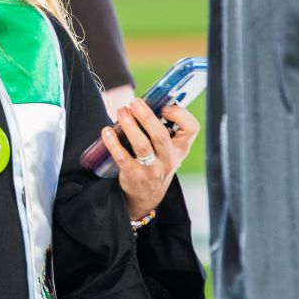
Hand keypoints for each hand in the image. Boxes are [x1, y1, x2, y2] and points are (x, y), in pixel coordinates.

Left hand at [101, 101, 199, 220]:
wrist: (147, 196)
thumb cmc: (156, 163)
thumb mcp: (167, 149)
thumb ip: (161, 128)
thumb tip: (142, 103)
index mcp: (180, 148)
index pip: (191, 128)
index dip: (179, 114)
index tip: (163, 106)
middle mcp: (169, 159)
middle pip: (161, 135)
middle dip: (147, 117)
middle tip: (134, 103)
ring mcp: (153, 169)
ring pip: (142, 145)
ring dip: (130, 126)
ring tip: (121, 111)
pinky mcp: (135, 176)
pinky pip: (123, 158)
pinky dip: (114, 143)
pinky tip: (107, 132)